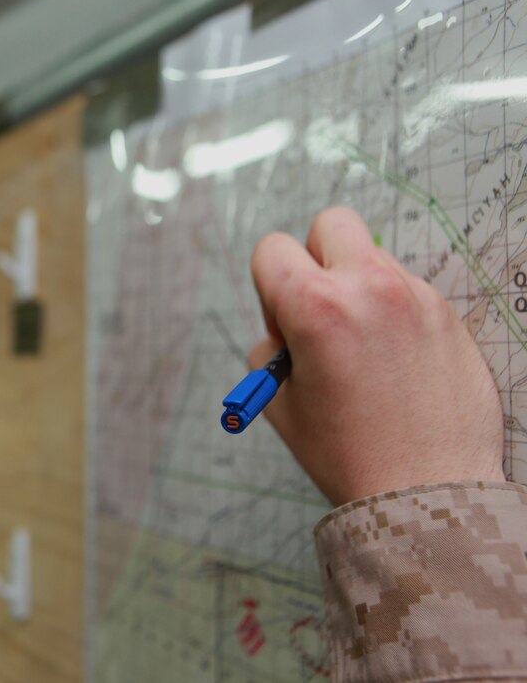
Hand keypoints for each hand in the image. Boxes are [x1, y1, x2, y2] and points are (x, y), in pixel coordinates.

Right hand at [249, 206, 504, 505]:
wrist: (425, 492)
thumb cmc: (349, 454)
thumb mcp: (279, 402)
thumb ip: (272, 349)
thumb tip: (285, 328)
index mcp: (315, 306)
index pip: (272, 249)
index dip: (267, 287)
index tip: (284, 325)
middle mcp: (369, 288)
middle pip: (332, 224)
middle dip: (315, 258)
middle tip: (319, 310)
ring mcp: (416, 297)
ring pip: (373, 258)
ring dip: (358, 287)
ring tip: (362, 349)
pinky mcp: (447, 315)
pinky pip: (408, 291)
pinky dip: (393, 314)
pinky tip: (394, 363)